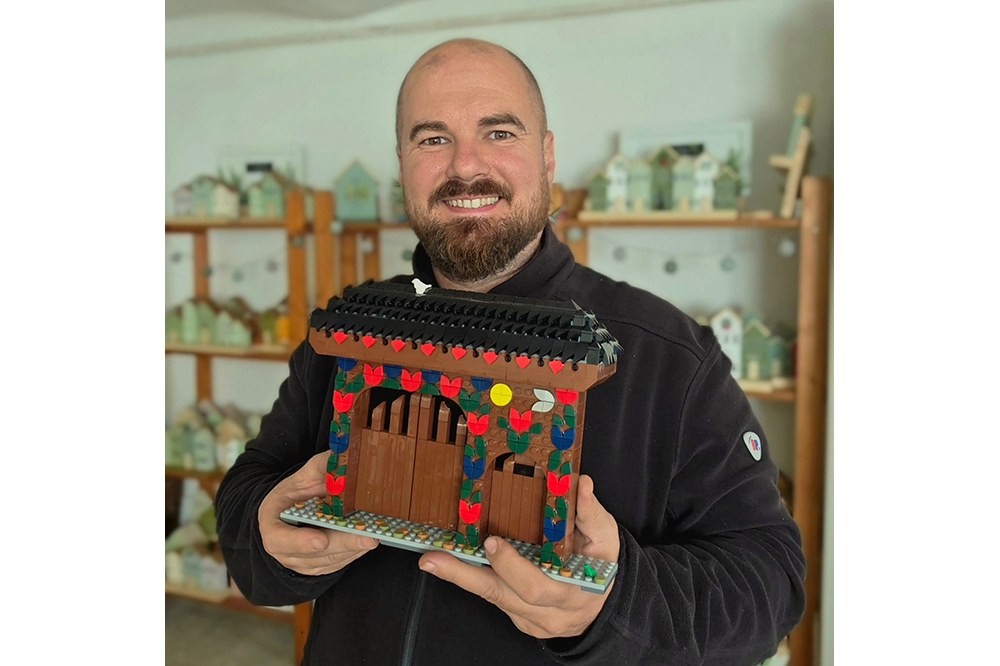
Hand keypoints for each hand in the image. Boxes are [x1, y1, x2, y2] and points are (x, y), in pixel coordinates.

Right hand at [258, 450, 377, 575]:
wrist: (297, 507)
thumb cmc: (298, 492)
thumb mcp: (305, 474)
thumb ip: (323, 466)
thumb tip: (344, 456)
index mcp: (272, 524)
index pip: (279, 540)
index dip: (299, 542)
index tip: (321, 539)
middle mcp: (284, 550)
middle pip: (313, 554)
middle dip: (342, 545)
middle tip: (366, 537)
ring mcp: (303, 562)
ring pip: (330, 560)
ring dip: (354, 549)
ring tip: (375, 535)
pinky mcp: (321, 566)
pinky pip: (340, 563)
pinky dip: (356, 552)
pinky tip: (371, 538)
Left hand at [418, 474, 619, 638]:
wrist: (603, 605)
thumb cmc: (602, 566)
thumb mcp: (606, 538)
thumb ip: (591, 512)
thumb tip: (581, 482)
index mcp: (573, 590)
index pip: (539, 584)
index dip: (513, 567)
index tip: (491, 542)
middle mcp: (549, 611)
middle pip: (505, 596)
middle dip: (470, 574)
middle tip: (439, 556)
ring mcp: (531, 618)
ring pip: (492, 598)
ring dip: (458, 577)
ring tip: (430, 560)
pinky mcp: (518, 617)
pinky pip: (491, 598)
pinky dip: (469, 580)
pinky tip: (446, 563)